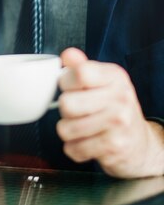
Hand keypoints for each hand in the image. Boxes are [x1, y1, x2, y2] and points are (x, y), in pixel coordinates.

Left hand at [56, 48, 163, 177]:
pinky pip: (73, 149)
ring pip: (65, 129)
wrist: (140, 142)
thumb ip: (82, 67)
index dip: (66, 81)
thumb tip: (67, 55)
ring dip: (68, 131)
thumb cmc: (115, 109)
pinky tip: (87, 142)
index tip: (71, 86)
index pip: (79, 73)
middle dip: (65, 110)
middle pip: (66, 103)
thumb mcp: (103, 82)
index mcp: (115, 76)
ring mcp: (118, 123)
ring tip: (82, 127)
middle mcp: (120, 98)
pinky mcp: (114, 147)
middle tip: (78, 111)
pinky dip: (74, 148)